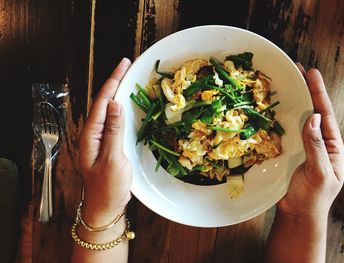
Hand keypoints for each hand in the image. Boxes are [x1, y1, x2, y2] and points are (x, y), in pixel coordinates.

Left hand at [78, 58, 131, 224]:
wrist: (105, 207)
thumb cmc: (107, 187)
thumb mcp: (112, 158)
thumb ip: (113, 131)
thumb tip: (115, 103)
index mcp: (91, 134)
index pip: (102, 102)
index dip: (113, 81)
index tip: (123, 65)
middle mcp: (94, 133)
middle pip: (104, 102)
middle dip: (115, 82)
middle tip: (127, 66)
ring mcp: (101, 138)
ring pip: (110, 111)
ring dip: (118, 93)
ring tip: (129, 79)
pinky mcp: (109, 144)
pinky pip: (115, 121)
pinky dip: (122, 109)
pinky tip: (128, 105)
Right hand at [277, 63, 343, 221]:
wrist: (297, 213)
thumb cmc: (313, 197)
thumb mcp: (320, 173)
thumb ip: (316, 147)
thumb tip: (312, 118)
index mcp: (331, 145)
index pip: (324, 114)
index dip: (318, 93)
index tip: (311, 74)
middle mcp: (316, 141)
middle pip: (311, 111)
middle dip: (305, 90)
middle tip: (296, 70)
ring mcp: (300, 145)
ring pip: (295, 119)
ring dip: (290, 101)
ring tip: (283, 83)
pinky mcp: (286, 151)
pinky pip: (282, 132)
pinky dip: (277, 118)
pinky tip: (270, 108)